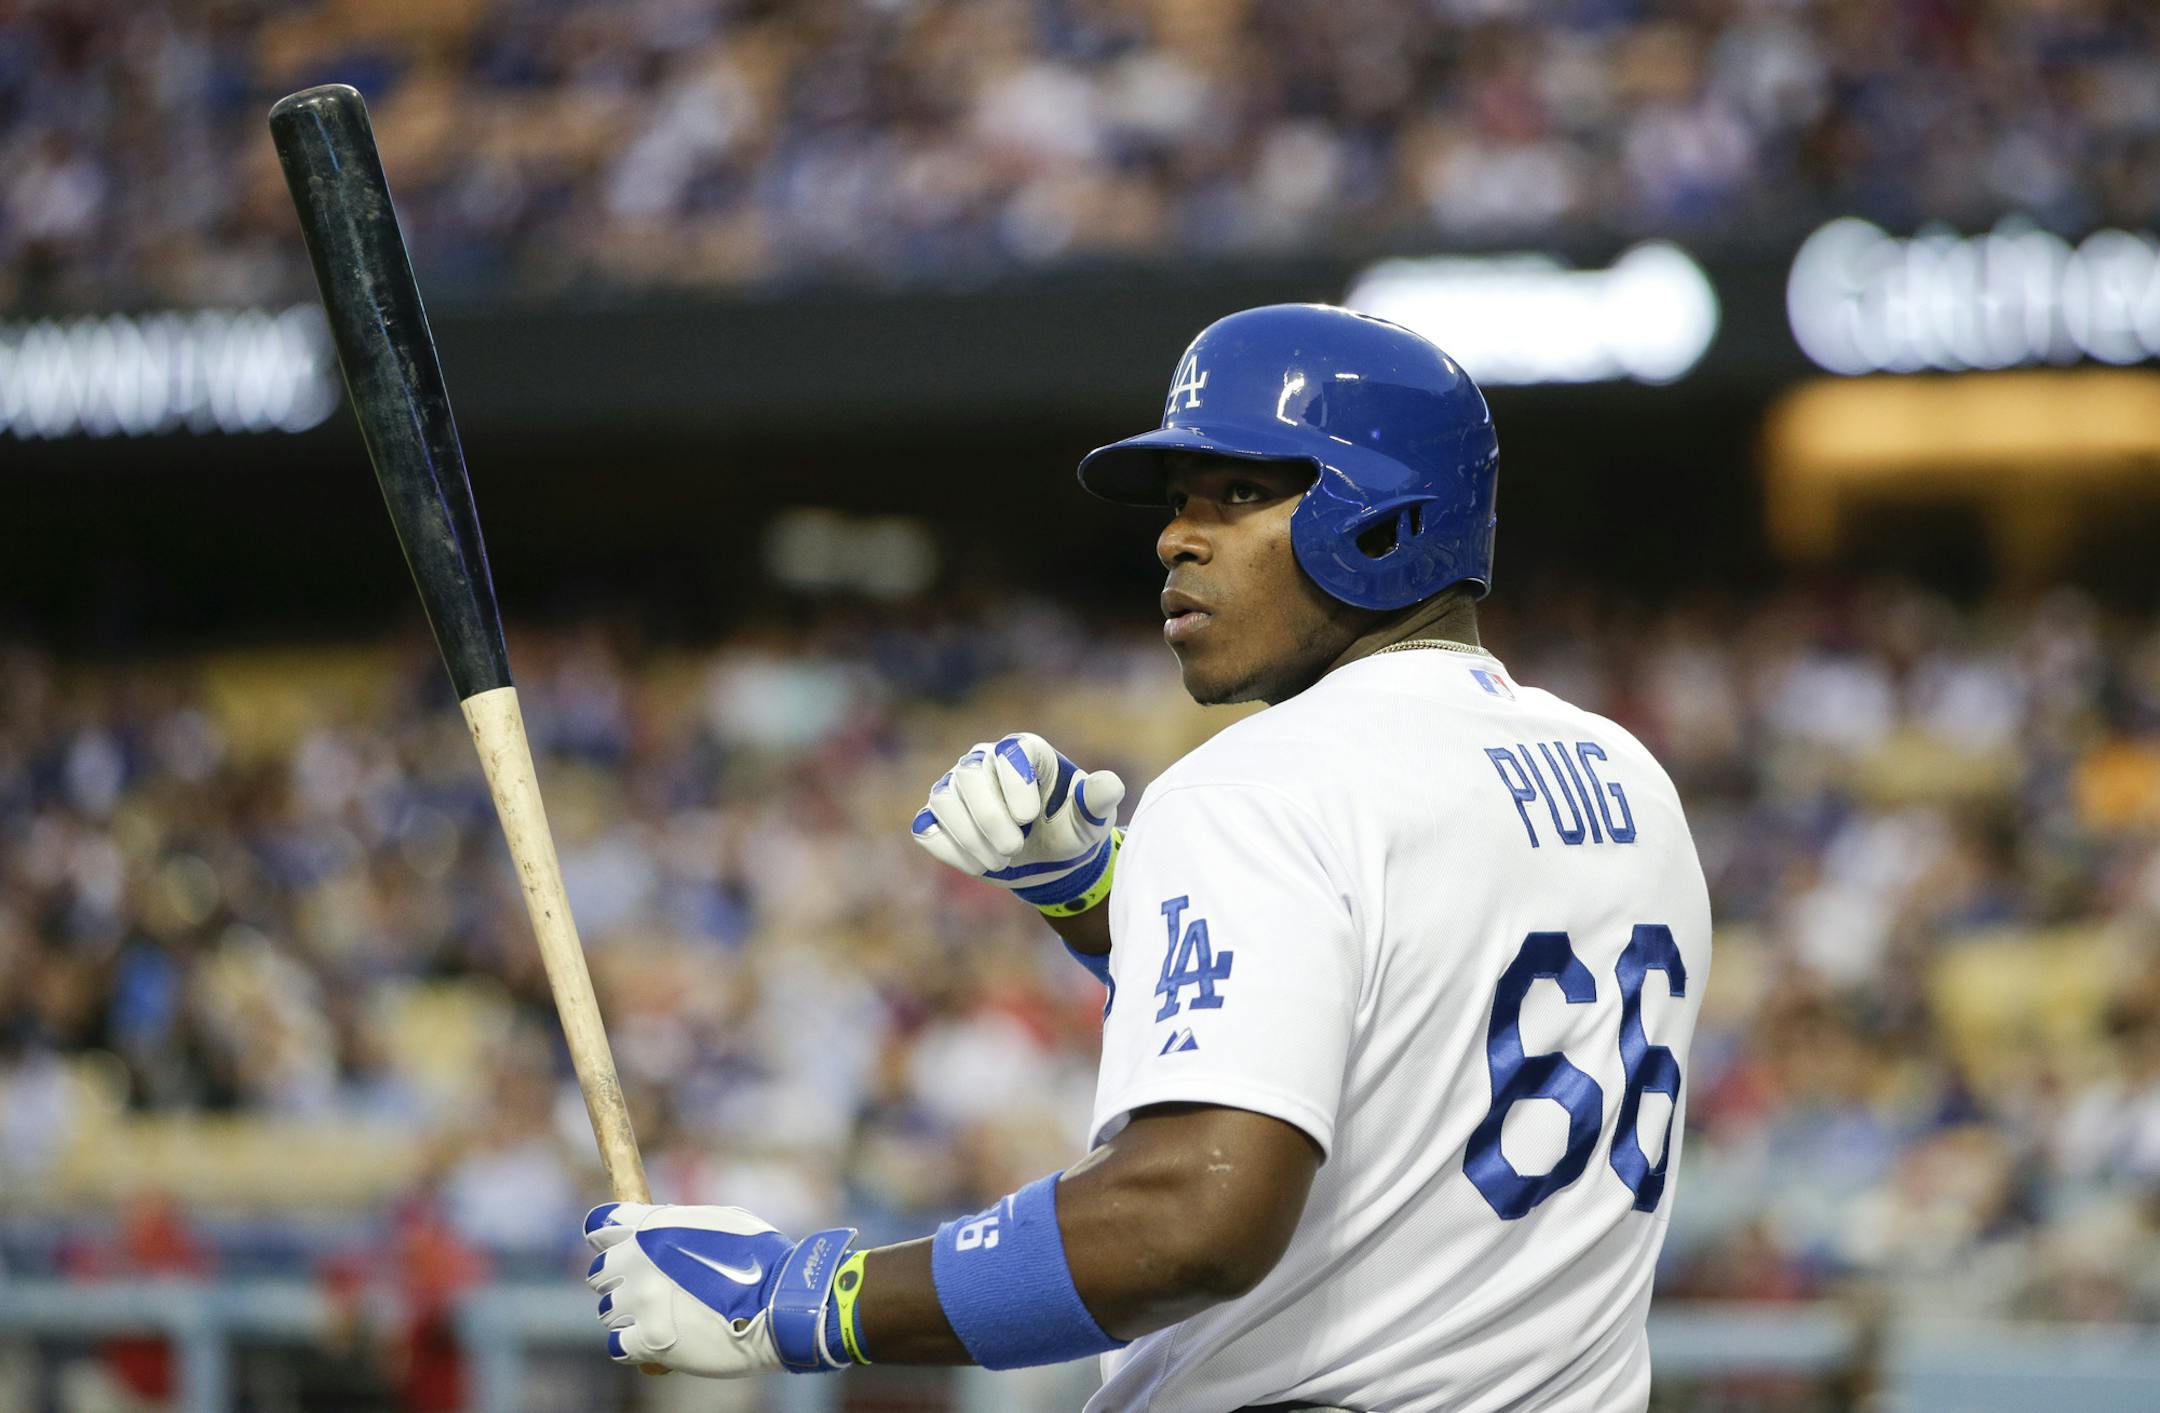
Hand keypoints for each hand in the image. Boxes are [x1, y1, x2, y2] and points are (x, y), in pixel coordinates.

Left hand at [583, 1202, 855, 1377]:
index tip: (620, 1250)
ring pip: (609, 1312)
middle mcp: (639, 1258)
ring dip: (630, 1316)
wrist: (782, 1302)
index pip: (599, 1226)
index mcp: (655, 1225)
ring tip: (663, 1319)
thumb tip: (657, 1231)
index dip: (608, 1240)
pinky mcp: (648, 1340)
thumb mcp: (720, 1221)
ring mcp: (641, 1300)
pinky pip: (619, 1346)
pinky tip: (659, 1344)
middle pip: (600, 1273)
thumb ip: (678, 1225)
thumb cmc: (762, 1259)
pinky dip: (634, 1347)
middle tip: (649, 1293)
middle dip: (621, 1282)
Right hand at [911, 732, 1124, 909]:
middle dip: (990, 818)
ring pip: (943, 800)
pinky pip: (926, 828)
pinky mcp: (938, 818)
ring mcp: (956, 788)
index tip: (1030, 818)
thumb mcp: (1091, 820)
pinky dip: (950, 849)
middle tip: (1014, 849)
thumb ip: (1098, 801)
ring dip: (970, 838)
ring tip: (1001, 862)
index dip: (1016, 784)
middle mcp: (985, 760)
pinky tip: (978, 864)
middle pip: (969, 775)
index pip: (1010, 752)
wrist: (1049, 861)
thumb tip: (1110, 785)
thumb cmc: (1071, 829)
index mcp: (1024, 750)